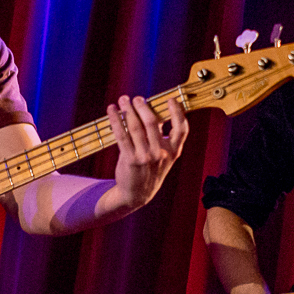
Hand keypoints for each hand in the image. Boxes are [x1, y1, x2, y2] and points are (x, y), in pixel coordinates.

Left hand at [106, 95, 188, 209]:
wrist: (137, 194)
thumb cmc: (150, 170)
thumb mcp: (163, 157)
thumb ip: (160, 136)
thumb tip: (153, 112)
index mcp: (173, 151)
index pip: (181, 130)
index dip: (177, 113)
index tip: (170, 100)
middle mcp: (160, 154)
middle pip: (152, 123)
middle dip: (143, 106)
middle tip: (136, 98)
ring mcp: (145, 157)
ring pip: (135, 127)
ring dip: (128, 110)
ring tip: (123, 100)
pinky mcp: (130, 159)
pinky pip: (121, 135)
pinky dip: (116, 120)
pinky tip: (112, 110)